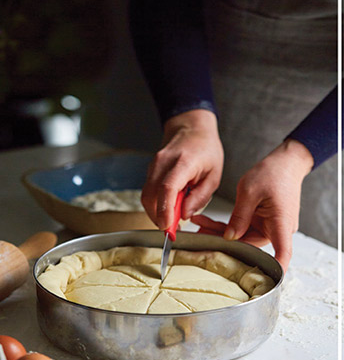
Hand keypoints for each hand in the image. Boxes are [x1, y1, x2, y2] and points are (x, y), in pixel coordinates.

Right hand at [142, 109, 223, 230]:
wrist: (191, 129)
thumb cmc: (205, 150)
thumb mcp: (213, 175)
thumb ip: (199, 197)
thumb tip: (185, 215)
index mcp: (183, 163)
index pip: (167, 189)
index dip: (164, 210)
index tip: (167, 227)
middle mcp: (162, 163)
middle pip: (151, 196)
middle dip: (158, 217)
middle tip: (171, 231)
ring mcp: (153, 166)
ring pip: (146, 196)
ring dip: (155, 212)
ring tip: (170, 221)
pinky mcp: (150, 170)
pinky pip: (148, 191)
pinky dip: (155, 204)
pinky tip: (167, 208)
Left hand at [190, 139, 313, 269]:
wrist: (284, 162)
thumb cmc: (272, 173)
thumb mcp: (249, 192)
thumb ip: (239, 216)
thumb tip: (229, 237)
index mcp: (280, 224)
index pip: (282, 253)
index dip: (275, 269)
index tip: (267, 282)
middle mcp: (277, 229)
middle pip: (250, 245)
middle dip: (224, 244)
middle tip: (199, 239)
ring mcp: (269, 226)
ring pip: (241, 237)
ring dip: (219, 233)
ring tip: (197, 227)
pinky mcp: (261, 221)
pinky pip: (241, 228)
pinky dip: (225, 226)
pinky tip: (205, 221)